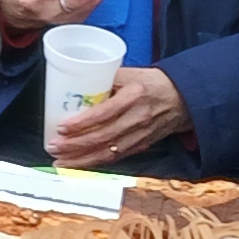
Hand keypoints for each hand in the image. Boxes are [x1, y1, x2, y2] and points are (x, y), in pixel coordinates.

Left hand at [48, 65, 189, 167]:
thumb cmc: (154, 82)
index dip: (82, 122)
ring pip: (108, 152)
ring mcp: (140, 135)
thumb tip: (75, 84)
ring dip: (82, 160)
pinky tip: (80, 165)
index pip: (104, 113)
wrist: (185, 98)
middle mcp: (138, 118)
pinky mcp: (142, 145)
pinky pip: (116, 158)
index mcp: (134, 96)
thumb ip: (106, 78)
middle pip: (103, 137)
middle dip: (75, 145)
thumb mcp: (131, 72)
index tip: (61, 126)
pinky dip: (97, 163)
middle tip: (53, 146)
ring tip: (60, 162)